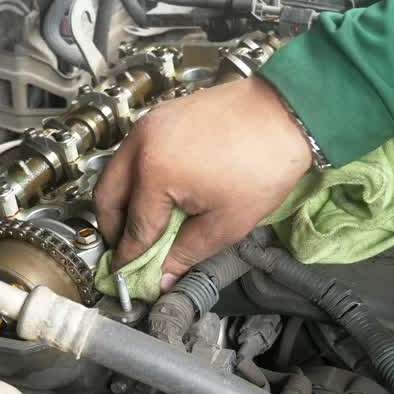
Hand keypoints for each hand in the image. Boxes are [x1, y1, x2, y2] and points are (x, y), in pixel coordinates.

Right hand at [94, 76, 311, 289]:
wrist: (286, 113)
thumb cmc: (264, 163)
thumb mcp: (226, 224)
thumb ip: (185, 254)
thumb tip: (162, 276)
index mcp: (155, 173)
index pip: (135, 229)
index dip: (132, 260)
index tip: (131, 279)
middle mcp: (141, 145)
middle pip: (106, 198)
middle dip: (114, 230)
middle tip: (131, 254)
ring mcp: (148, 126)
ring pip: (115, 174)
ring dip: (123, 203)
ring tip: (147, 227)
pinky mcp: (159, 117)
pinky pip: (133, 155)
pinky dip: (136, 179)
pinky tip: (160, 197)